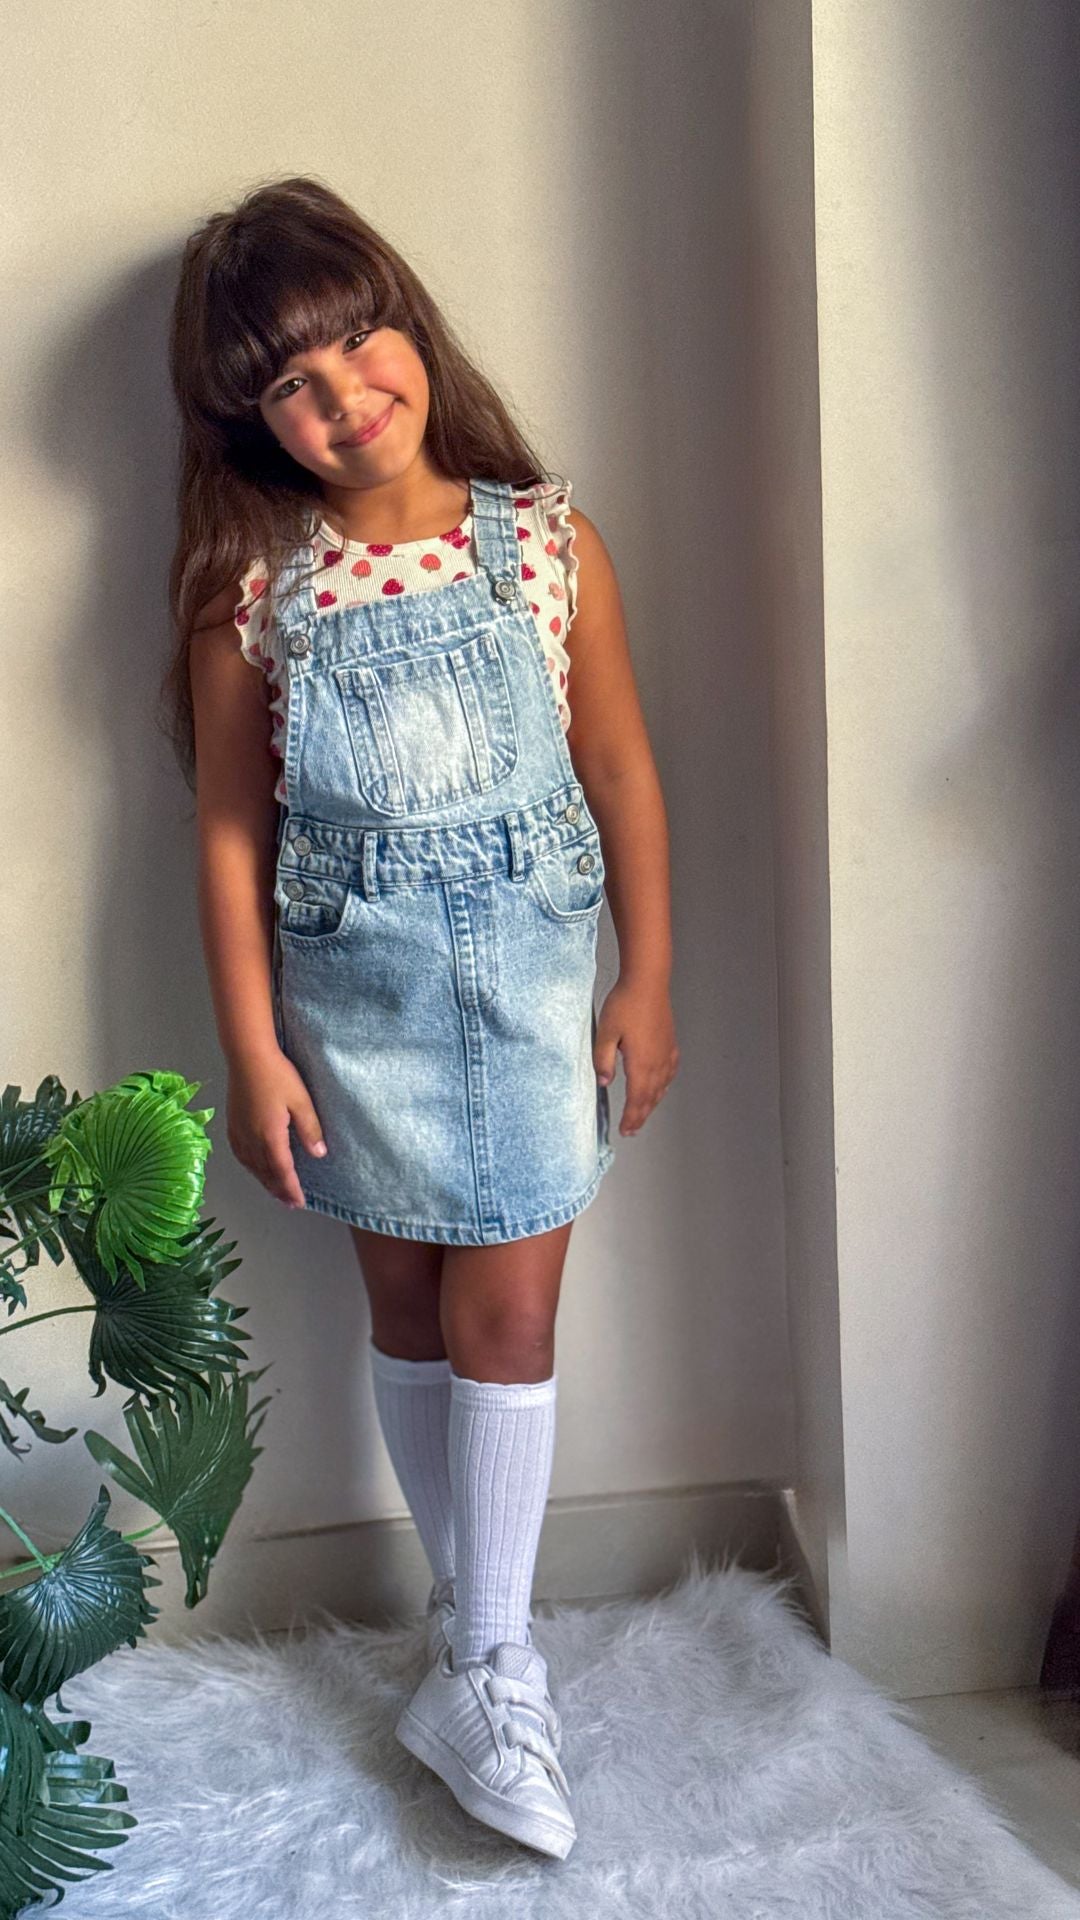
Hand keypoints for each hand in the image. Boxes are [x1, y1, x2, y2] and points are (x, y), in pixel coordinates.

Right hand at [226, 1047, 327, 1207]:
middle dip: (279, 1190)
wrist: (247, 1056)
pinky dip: (250, 1167)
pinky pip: (241, 1155)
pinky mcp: (232, 1124)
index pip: (283, 1171)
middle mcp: (251, 1139)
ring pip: (252, 1166)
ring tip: (275, 1191)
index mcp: (270, 1136)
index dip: (292, 1189)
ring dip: (264, 1181)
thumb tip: (319, 1155)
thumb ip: (310, 1130)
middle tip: (290, 1203)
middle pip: (266, 1173)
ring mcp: (239, 1132)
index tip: (300, 1203)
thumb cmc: (277, 1075)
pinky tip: (255, 1167)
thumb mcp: (301, 1101)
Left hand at [593, 976, 678, 1136]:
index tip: (626, 1131)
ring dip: (652, 1103)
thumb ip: (602, 1060)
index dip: (631, 1118)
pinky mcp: (669, 1042)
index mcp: (641, 1063)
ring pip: (661, 1087)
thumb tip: (603, 1082)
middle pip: (650, 1098)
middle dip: (641, 1116)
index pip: (636, 1099)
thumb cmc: (626, 1003)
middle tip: (633, 1130)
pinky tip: (661, 1086)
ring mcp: (666, 1052)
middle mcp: (657, 1062)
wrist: (647, 982)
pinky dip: (664, 1085)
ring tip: (644, 1114)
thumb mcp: (605, 1033)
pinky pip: (669, 1072)